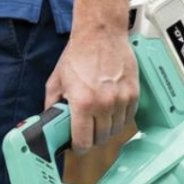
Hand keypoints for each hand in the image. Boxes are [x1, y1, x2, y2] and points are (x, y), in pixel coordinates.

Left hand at [44, 29, 138, 153]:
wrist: (100, 34)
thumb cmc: (77, 56)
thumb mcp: (56, 82)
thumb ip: (51, 105)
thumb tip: (49, 120)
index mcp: (83, 104)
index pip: (83, 142)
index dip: (78, 148)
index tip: (76, 146)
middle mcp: (104, 104)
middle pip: (101, 139)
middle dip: (91, 140)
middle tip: (85, 134)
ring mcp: (121, 99)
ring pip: (116, 130)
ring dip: (106, 131)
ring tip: (97, 123)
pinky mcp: (134, 92)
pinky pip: (129, 118)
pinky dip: (120, 120)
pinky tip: (110, 114)